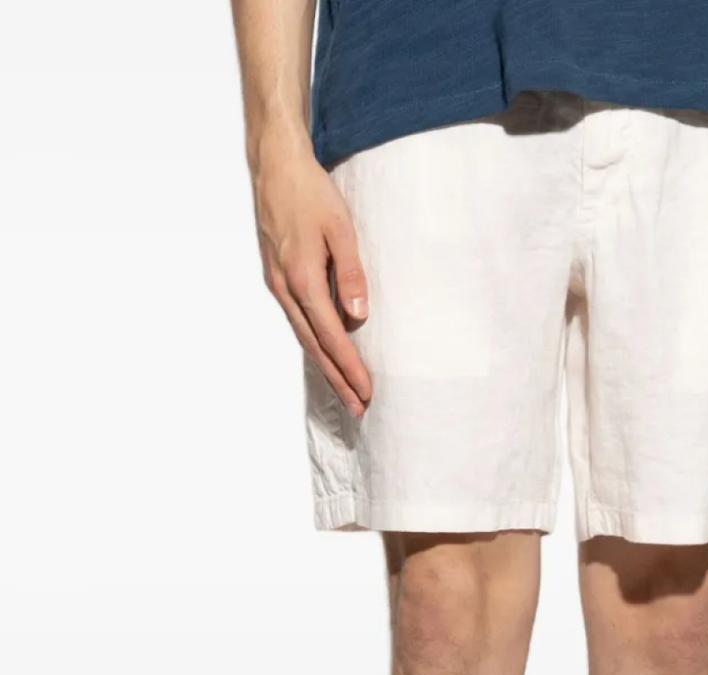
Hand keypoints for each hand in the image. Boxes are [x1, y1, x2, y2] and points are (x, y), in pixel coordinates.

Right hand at [254, 141, 371, 417]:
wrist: (274, 165)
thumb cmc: (311, 191)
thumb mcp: (341, 228)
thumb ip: (351, 273)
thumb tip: (358, 317)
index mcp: (303, 279)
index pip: (332, 337)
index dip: (351, 368)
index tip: (368, 392)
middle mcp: (285, 289)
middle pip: (315, 347)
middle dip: (338, 381)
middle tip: (358, 410)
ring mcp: (278, 285)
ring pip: (304, 338)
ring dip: (325, 368)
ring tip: (344, 393)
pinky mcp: (277, 278)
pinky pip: (298, 322)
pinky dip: (313, 345)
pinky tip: (324, 357)